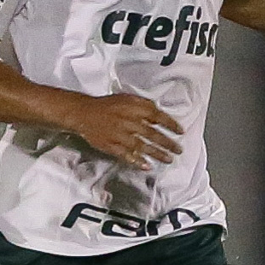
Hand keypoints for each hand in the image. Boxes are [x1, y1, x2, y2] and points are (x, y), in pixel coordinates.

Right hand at [66, 92, 182, 168]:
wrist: (84, 113)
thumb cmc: (107, 105)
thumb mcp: (127, 98)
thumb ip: (144, 105)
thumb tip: (159, 112)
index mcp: (134, 109)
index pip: (157, 116)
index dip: (170, 124)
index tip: (180, 131)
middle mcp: (129, 122)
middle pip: (152, 134)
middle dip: (168, 143)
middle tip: (178, 150)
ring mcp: (120, 135)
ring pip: (142, 146)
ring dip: (157, 154)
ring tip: (168, 160)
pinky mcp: (111, 146)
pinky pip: (126, 155)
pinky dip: (137, 161)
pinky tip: (147, 166)